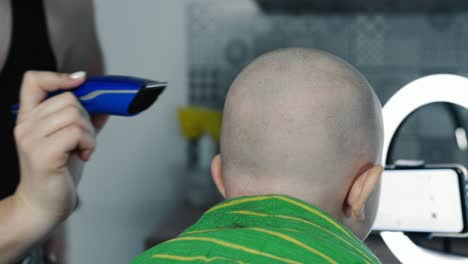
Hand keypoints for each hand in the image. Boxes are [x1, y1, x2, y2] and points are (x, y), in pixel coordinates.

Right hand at [13, 71, 97, 227]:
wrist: (42, 206)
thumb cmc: (56, 173)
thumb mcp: (71, 142)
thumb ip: (84, 123)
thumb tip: (105, 106)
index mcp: (29, 118)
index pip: (33, 81)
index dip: (58, 76)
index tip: (80, 82)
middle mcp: (25, 125)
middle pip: (68, 99)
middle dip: (87, 117)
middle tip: (84, 139)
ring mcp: (31, 139)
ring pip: (75, 115)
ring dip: (89, 134)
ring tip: (83, 149)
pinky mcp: (43, 153)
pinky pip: (77, 132)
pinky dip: (89, 143)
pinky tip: (83, 155)